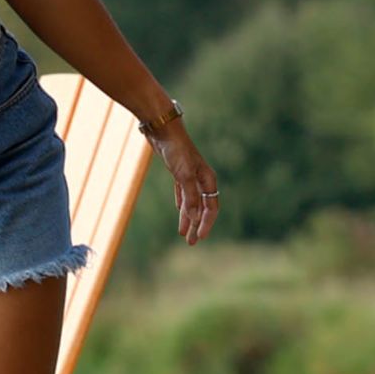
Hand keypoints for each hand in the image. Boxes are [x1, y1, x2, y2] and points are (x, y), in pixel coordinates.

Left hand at [158, 128, 219, 245]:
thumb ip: (190, 196)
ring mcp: (190, 176)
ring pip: (192, 203)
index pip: (211, 208)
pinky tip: (180, 212)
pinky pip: (183, 194)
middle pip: (202, 208)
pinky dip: (183, 205)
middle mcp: (202, 179)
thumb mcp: (183, 175)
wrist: (163, 131)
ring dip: (188, 218)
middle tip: (191, 242)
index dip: (206, 224)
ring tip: (184, 234)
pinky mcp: (178, 173)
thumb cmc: (176, 151)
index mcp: (208, 180)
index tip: (199, 238)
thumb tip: (196, 218)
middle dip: (197, 225)